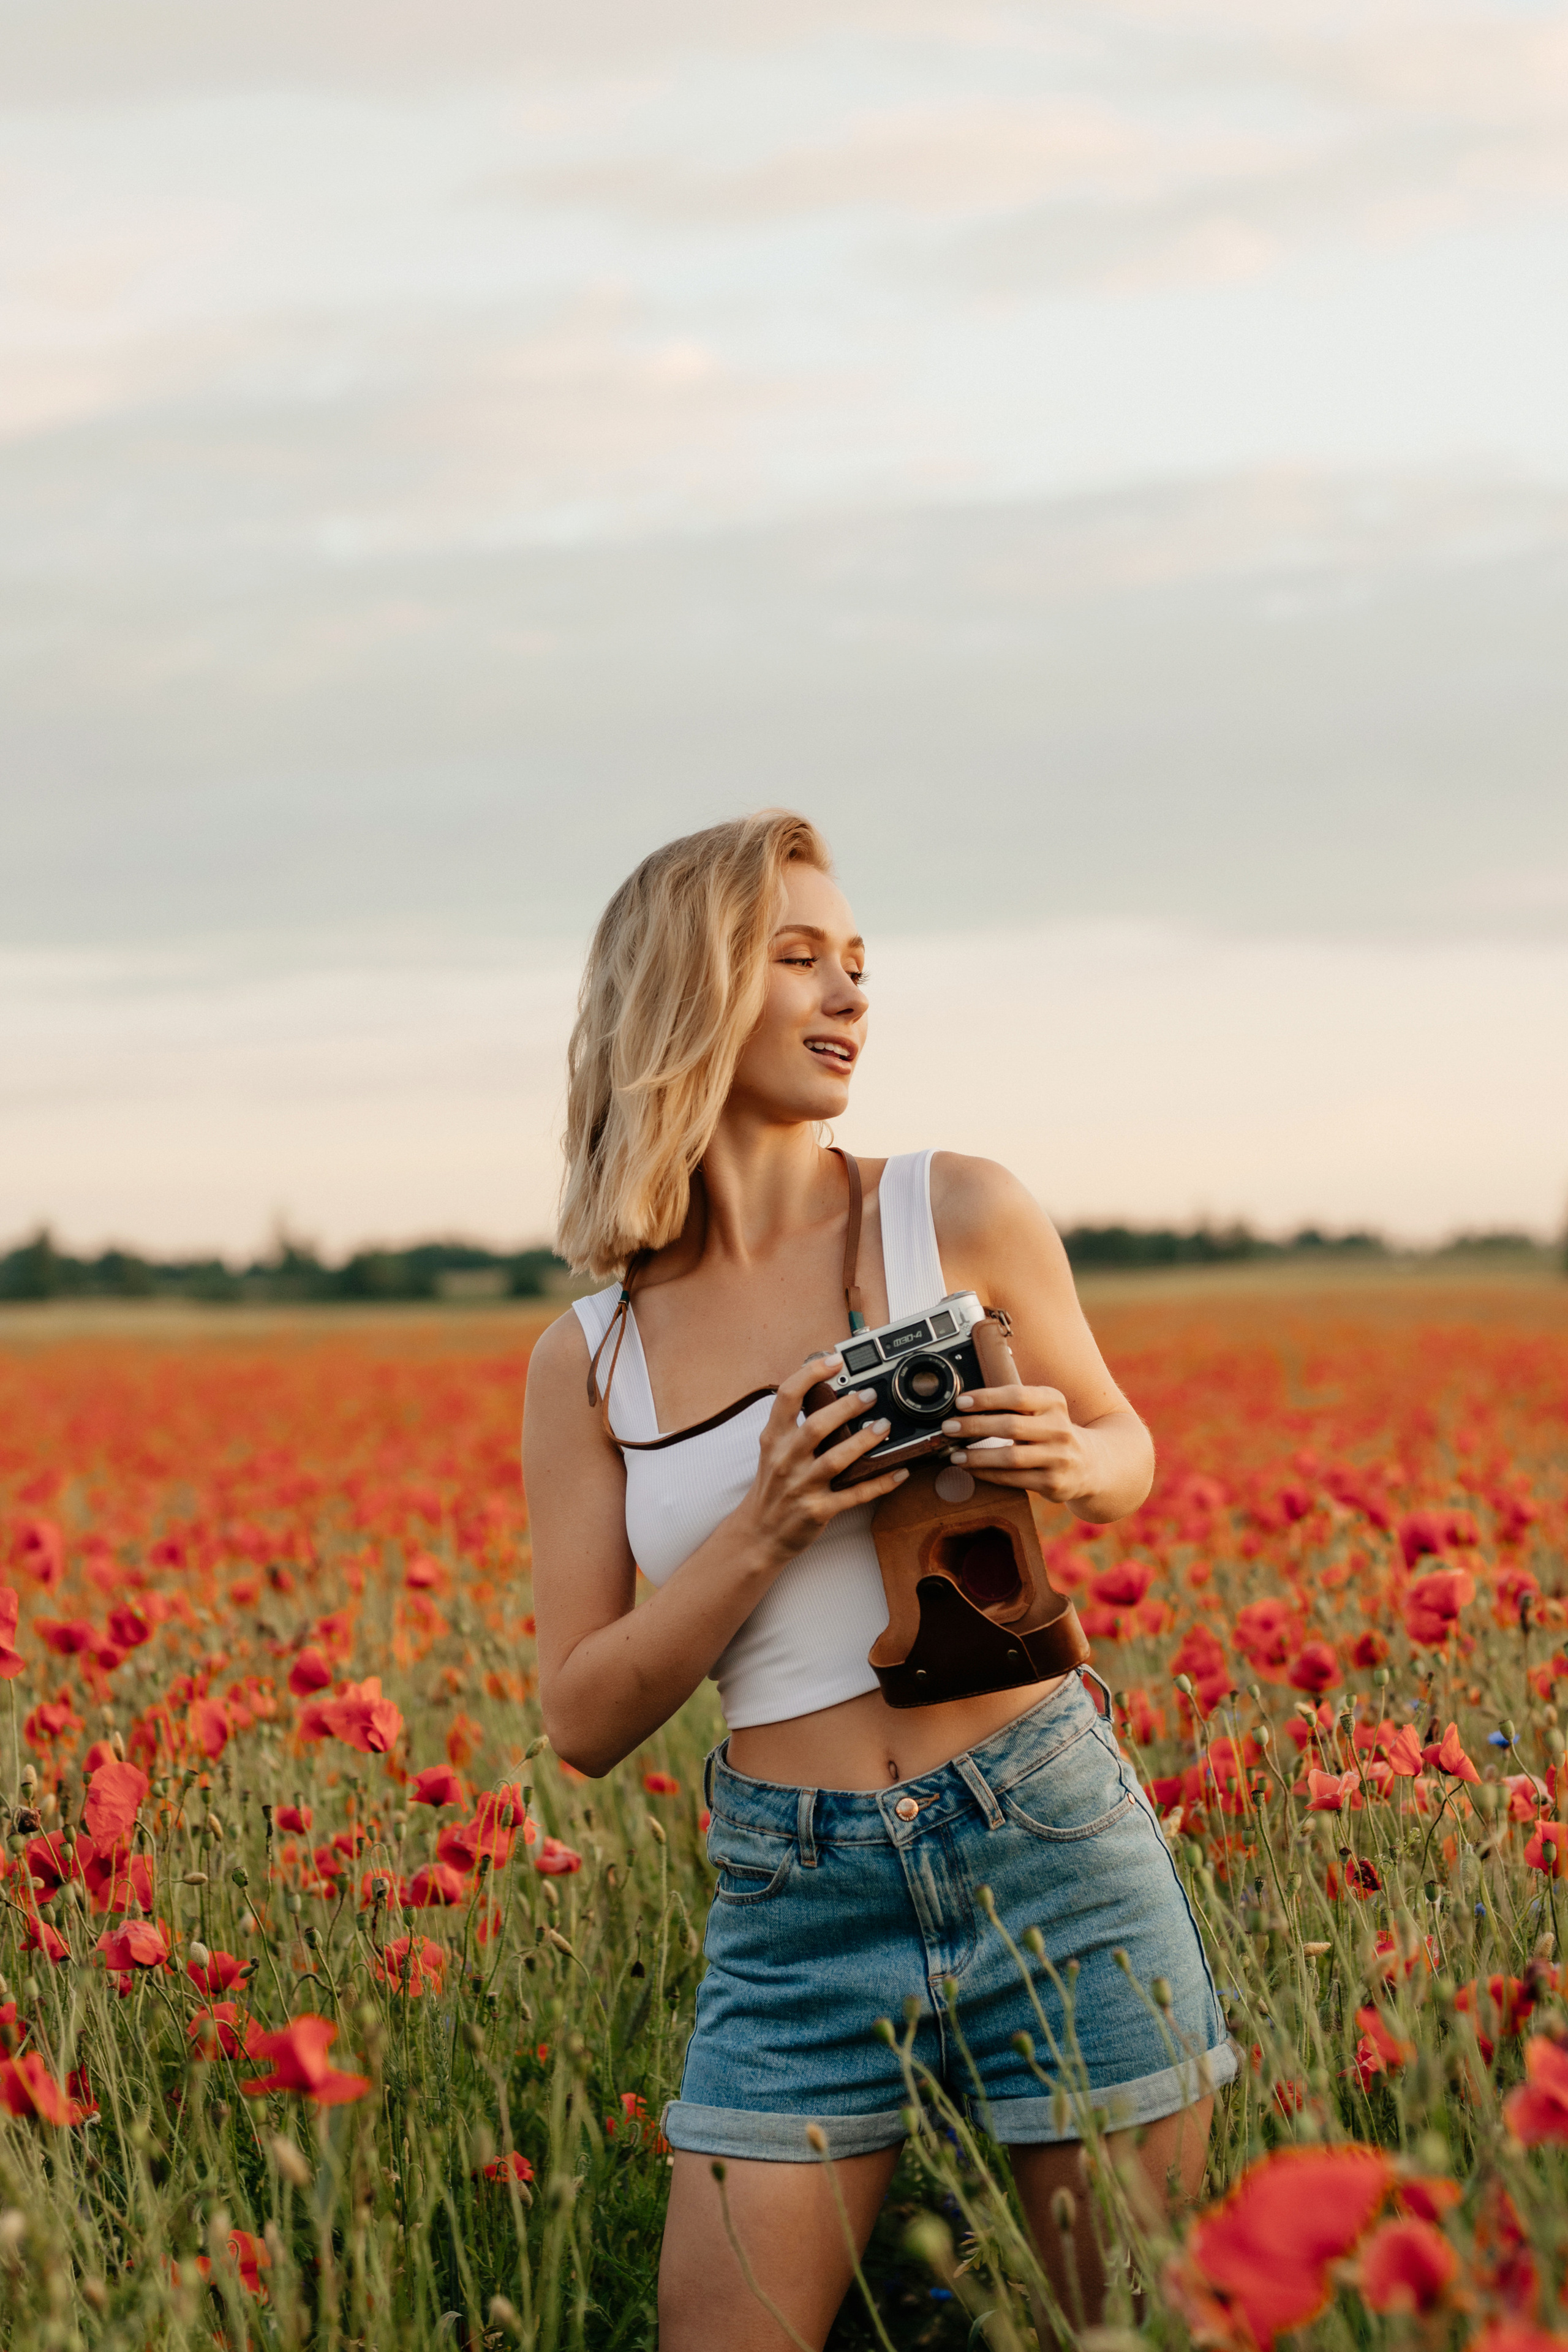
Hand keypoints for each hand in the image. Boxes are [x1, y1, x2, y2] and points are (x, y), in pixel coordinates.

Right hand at [739, 1356, 909, 1564]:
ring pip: (835, 1460)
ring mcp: (802, 1487)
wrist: (758, 1533)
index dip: (811, 1373)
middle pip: (816, 1426)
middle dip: (846, 1408)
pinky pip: (854, 1495)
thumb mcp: (773, 1450)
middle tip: (870, 1395)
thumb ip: (795, 1425)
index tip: (834, 1360)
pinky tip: (898, 1472)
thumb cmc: (773, 1487)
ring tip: (884, 1426)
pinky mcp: (818, 1510)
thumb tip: (830, 1393)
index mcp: (774, 1439)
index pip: (787, 1396)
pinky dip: (879, 1483)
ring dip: (863, 1442)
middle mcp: (786, 1460)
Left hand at [941, 1383, 1091, 1505]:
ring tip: (955, 1454)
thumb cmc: (1051, 1431)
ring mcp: (1059, 1458)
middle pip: (1010, 1426)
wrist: (1090, 1463)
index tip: (961, 1402)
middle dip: (974, 1427)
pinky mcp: (1054, 1483)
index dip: (986, 1398)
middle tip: (949, 1427)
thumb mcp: (1042, 1409)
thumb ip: (1013, 1405)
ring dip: (977, 1456)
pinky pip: (1013, 1479)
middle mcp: (1059, 1428)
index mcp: (1053, 1402)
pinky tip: (972, 1469)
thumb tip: (965, 1405)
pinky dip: (988, 1474)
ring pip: (1010, 1457)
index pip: (1017, 1396)